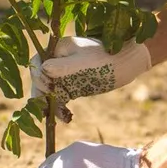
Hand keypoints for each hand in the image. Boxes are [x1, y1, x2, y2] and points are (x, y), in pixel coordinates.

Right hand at [30, 37, 150, 107]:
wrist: (128, 62)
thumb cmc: (107, 59)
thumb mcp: (83, 63)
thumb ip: (61, 66)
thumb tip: (41, 70)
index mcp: (59, 49)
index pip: (38, 62)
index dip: (37, 76)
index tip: (47, 88)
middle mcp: (59, 60)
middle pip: (41, 78)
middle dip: (41, 94)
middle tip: (45, 110)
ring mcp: (66, 74)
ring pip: (49, 91)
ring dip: (50, 104)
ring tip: (57, 118)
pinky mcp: (73, 85)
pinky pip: (60, 97)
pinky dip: (60, 108)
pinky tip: (66, 118)